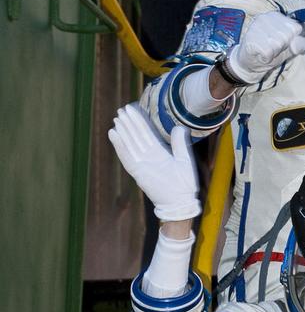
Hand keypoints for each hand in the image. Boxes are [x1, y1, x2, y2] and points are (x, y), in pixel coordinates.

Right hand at [109, 105, 200, 220]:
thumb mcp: (184, 159)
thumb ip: (179, 144)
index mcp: (159, 153)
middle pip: (136, 136)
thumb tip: (179, 127)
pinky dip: (120, 146)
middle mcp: (148, 157)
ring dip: (123, 131)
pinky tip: (114, 134)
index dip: (139, 121)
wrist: (181, 202)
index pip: (146, 133)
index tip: (132, 109)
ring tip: (116, 119)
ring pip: (130, 144)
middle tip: (121, 110)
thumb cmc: (184, 184)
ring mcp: (142, 164)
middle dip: (129, 123)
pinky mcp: (138, 172)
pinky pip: (126, 156)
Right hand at [225, 11, 304, 84]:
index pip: (297, 28)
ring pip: (278, 44)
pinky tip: (260, 54)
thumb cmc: (272, 51)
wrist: (250, 62)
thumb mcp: (291, 48)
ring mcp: (257, 26)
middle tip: (273, 48)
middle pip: (288, 36)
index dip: (293, 40)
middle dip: (283, 47)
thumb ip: (300, 44)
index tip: (284, 42)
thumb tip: (298, 43)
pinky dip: (266, 58)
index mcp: (278, 15)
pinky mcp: (250, 38)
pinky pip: (268, 52)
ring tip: (266, 50)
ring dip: (274, 53)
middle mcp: (267, 16)